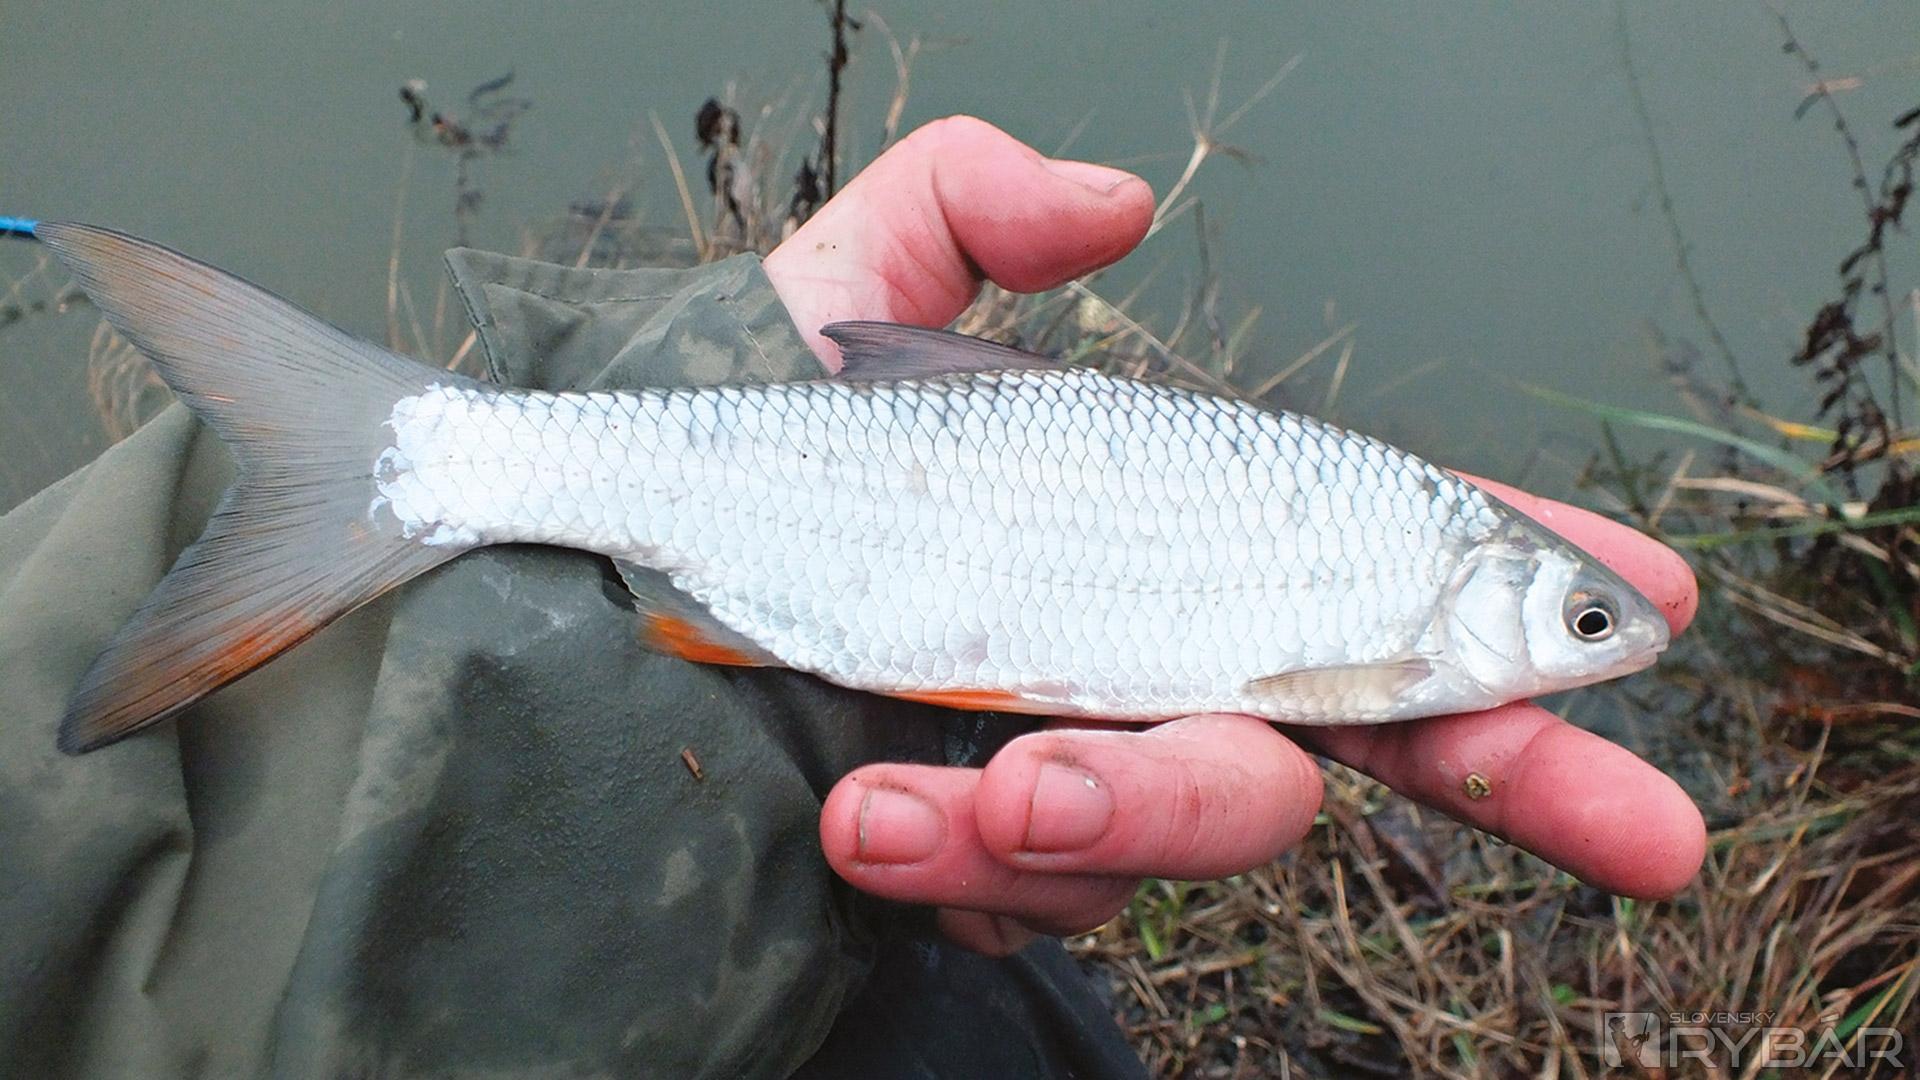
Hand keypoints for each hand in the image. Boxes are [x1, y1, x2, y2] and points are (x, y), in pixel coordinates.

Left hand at [763, 116, 1705, 955]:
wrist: (599, 587)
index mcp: (1173, 528)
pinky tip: (871, 812)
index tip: (1648, 604)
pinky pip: (1034, 894)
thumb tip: (1114, 201)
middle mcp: (1155, 651)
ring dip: (1122, 808)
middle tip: (1641, 833)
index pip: (1379, 562)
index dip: (1525, 588)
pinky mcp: (982, 852)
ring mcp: (1078, 759)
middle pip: (1376, 732)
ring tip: (990, 778)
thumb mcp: (845, 289)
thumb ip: (974, 207)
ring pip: (1196, 821)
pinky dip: (966, 861)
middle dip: (1527, 784)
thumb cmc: (734, 439)